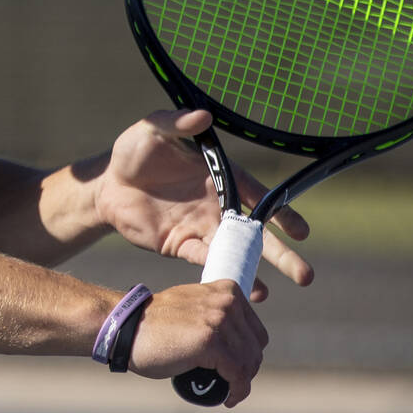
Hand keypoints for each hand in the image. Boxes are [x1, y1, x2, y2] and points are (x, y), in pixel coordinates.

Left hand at [95, 109, 313, 299]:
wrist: (106, 183)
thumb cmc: (134, 150)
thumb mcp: (153, 130)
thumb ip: (177, 123)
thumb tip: (202, 116)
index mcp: (219, 175)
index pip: (257, 195)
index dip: (281, 213)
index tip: (301, 232)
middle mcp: (217, 205)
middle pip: (255, 232)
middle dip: (280, 254)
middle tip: (306, 276)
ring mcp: (201, 227)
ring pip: (234, 253)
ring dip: (253, 272)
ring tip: (266, 297)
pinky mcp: (180, 245)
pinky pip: (204, 262)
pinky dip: (218, 274)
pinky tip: (233, 290)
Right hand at [129, 280, 267, 407]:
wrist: (126, 326)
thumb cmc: (156, 323)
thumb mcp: (194, 306)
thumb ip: (216, 314)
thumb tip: (238, 341)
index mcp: (226, 289)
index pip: (256, 331)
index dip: (248, 354)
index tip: (237, 368)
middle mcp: (226, 301)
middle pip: (255, 348)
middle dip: (246, 369)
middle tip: (231, 382)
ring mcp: (218, 321)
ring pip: (248, 363)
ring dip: (241, 383)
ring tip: (228, 391)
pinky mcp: (211, 342)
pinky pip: (237, 375)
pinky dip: (237, 391)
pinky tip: (228, 398)